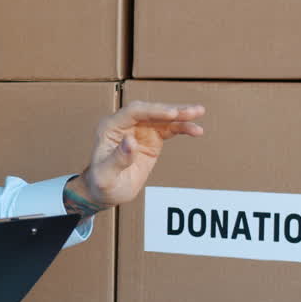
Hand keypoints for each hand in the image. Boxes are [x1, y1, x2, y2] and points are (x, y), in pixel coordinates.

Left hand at [65, 101, 205, 212]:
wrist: (106, 191)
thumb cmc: (101, 183)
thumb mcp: (106, 176)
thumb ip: (118, 159)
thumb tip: (131, 141)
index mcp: (110, 127)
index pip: (134, 112)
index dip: (153, 110)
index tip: (172, 114)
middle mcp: (125, 124)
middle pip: (151, 111)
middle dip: (172, 110)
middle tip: (193, 111)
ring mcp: (139, 129)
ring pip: (162, 118)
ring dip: (181, 116)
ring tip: (199, 113)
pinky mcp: (151, 138)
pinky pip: (168, 129)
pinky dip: (182, 128)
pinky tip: (196, 130)